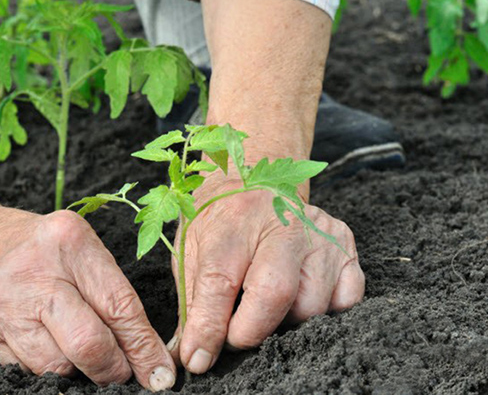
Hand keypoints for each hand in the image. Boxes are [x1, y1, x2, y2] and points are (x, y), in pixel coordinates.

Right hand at [0, 207, 175, 390]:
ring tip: (71, 346)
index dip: (143, 347)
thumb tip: (146, 354)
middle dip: (113, 369)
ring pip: (56, 367)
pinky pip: (25, 371)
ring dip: (76, 368)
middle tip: (120, 372)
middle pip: (88, 344)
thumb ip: (110, 293)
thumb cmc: (34, 247)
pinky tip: (40, 343)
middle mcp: (33, 274)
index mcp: (69, 242)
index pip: (119, 306)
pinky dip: (44, 366)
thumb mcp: (77, 249)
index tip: (159, 372)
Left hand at [168, 175, 364, 373]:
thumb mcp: (192, 252)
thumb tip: (191, 356)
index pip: (220, 282)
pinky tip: (299, 295)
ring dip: (286, 322)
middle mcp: (282, 223)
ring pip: (312, 305)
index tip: (198, 358)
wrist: (254, 180)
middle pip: (275, 293)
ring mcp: (319, 233)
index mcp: (234, 222)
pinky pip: (346, 299)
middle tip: (235, 335)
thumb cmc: (220, 222)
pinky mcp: (345, 244)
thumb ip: (192, 304)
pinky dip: (323, 311)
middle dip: (251, 331)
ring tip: (267, 305)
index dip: (208, 328)